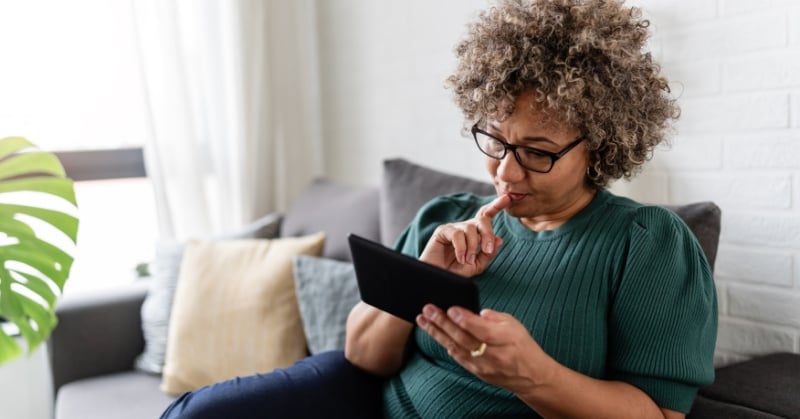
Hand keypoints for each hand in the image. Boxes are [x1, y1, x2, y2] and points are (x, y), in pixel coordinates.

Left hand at [416, 304, 551, 392]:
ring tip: (423, 319)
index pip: (481, 330)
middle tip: (428, 309)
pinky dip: (444, 344)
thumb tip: (478, 312)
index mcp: (505, 340)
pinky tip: (433, 332)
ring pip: (455, 347)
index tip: (450, 308)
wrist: (530, 375)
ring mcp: (483, 366)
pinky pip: (457, 356)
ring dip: (437, 332)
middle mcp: (493, 355)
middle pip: (464, 338)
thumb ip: (495, 317)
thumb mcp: (515, 325)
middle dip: (443, 322)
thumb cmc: (522, 345)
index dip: (465, 319)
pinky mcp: (476, 372)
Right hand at [420, 194, 510, 276]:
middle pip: (482, 219)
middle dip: (487, 234)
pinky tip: (460, 258)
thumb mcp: (477, 265)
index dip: (496, 206)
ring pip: (470, 228)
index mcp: (475, 234)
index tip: (507, 198)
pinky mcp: (442, 231)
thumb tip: (499, 239)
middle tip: (487, 250)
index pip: (487, 215)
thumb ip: (488, 254)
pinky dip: (461, 248)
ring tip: (467, 261)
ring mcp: (454, 228)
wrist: (439, 280)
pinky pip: (457, 234)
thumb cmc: (455, 272)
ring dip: (472, 247)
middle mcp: (465, 228)